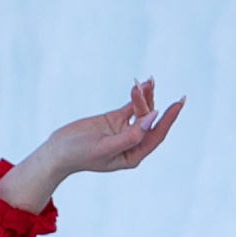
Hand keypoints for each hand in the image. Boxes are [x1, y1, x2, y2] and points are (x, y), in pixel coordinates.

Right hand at [0, 80, 183, 215]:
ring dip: (145, 96)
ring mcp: (124, 130)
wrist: (57, 151)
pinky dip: (137, 95)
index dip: (168, 119)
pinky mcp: (115, 120)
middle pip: (149, 120)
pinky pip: (131, 106)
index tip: (178, 103)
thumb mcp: (105, 147)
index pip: (156, 135)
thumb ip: (131, 136)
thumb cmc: (79, 154)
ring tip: (147, 81)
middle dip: (149, 102)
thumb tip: (152, 119)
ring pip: (141, 111)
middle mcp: (132, 143)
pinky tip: (141, 83)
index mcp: (133, 155)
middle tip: (145, 85)